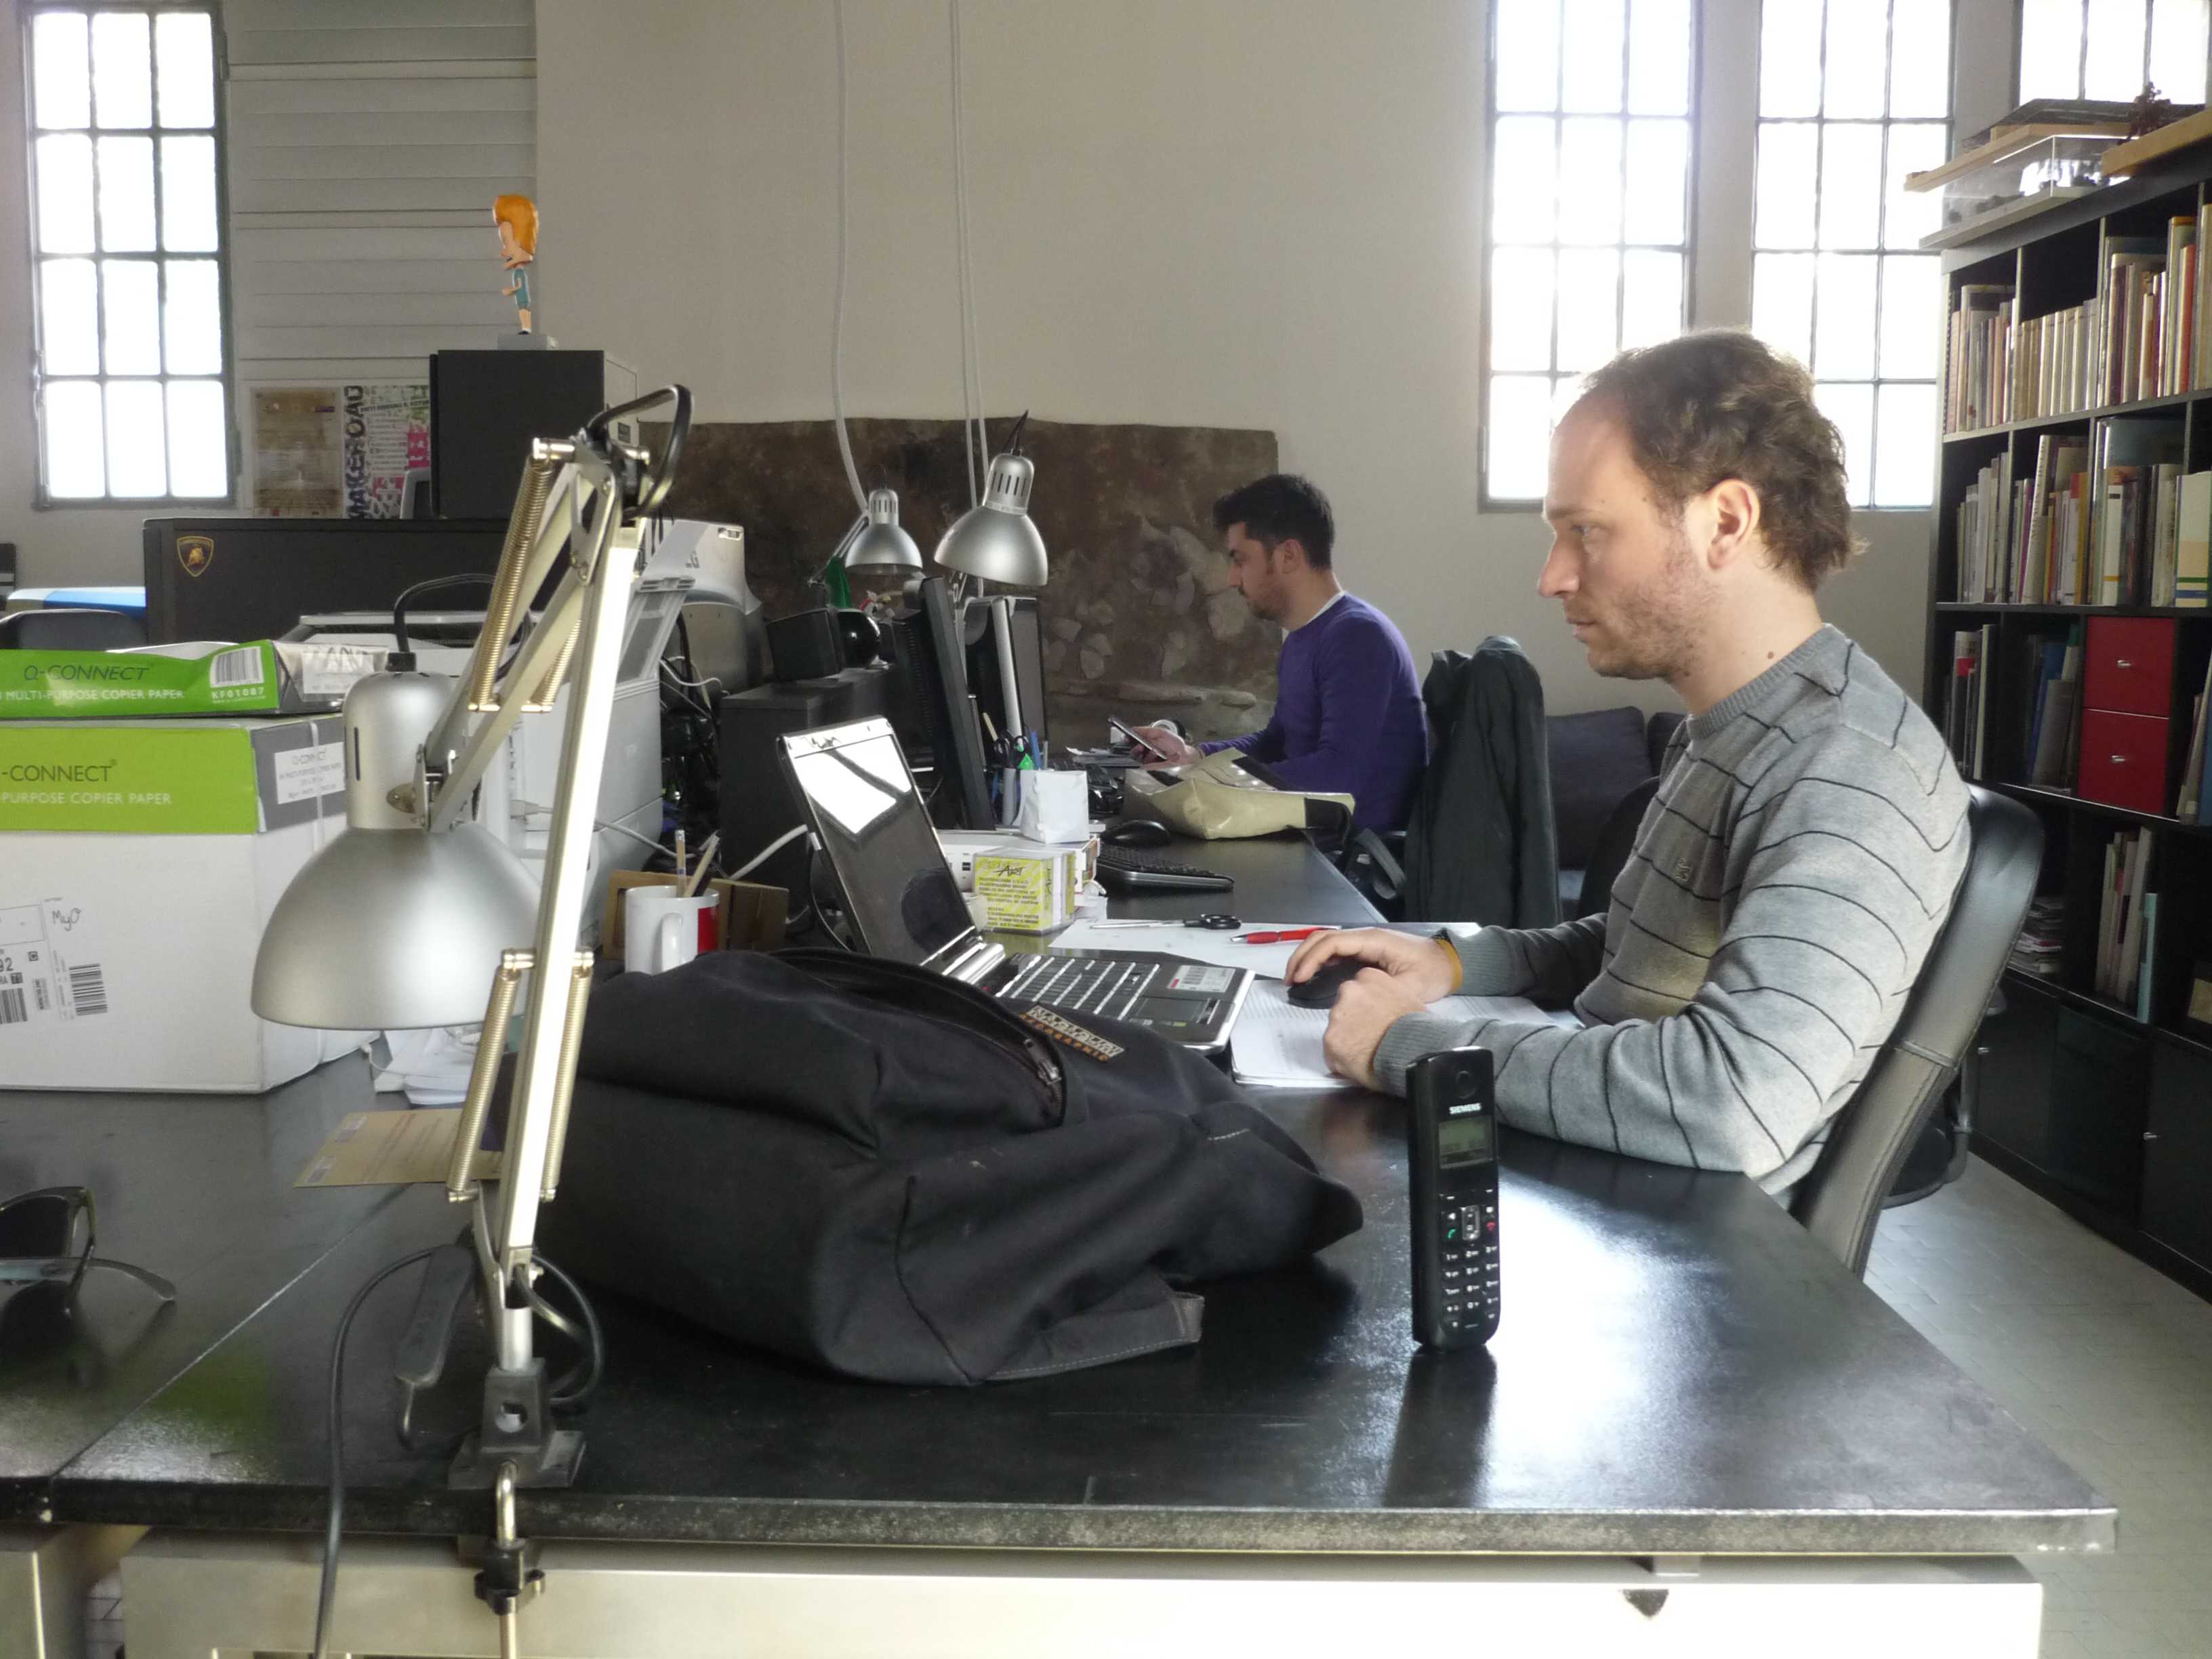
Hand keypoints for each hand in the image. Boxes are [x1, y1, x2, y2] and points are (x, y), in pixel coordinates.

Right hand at [1131, 724, 1200, 764]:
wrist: (1182, 754)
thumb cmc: (1173, 743)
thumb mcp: (1160, 732)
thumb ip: (1146, 730)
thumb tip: (1134, 729)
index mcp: (1145, 739)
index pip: (1131, 739)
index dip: (1127, 738)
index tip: (1126, 737)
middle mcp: (1144, 749)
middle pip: (1131, 749)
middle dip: (1134, 747)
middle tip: (1140, 745)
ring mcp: (1146, 758)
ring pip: (1136, 757)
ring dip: (1143, 753)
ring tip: (1152, 750)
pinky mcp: (1149, 766)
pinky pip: (1142, 765)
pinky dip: (1147, 760)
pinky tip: (1154, 754)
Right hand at [1285, 927, 1456, 1002]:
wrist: (1449, 963)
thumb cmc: (1432, 973)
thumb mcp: (1409, 986)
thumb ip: (1380, 989)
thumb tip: (1351, 995)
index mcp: (1373, 941)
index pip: (1332, 943)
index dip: (1311, 959)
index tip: (1299, 978)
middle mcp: (1365, 937)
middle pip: (1322, 938)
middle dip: (1301, 957)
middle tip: (1288, 980)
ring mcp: (1364, 942)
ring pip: (1326, 942)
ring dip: (1307, 957)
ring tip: (1294, 979)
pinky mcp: (1365, 950)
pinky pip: (1336, 951)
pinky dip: (1319, 961)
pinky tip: (1311, 976)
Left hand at [1322, 969, 1427, 1088]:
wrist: (1413, 1053)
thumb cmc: (1416, 1029)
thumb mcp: (1407, 998)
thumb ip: (1386, 996)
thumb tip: (1380, 1006)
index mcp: (1368, 977)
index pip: (1356, 987)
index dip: (1363, 1005)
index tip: (1371, 1015)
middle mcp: (1349, 991)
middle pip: (1343, 1006)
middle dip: (1352, 1020)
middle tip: (1368, 1035)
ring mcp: (1337, 1015)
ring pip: (1336, 1028)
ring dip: (1346, 1039)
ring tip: (1367, 1051)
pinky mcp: (1330, 1039)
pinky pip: (1331, 1051)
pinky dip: (1341, 1059)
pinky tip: (1359, 1063)